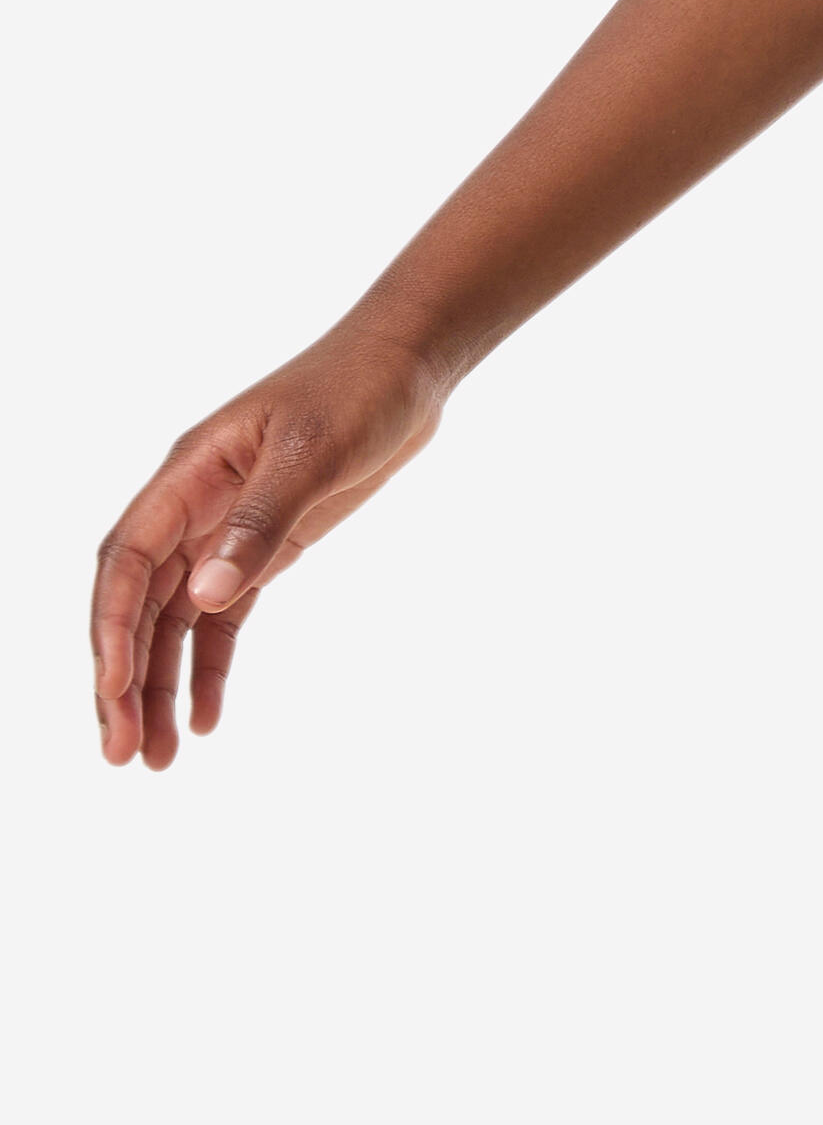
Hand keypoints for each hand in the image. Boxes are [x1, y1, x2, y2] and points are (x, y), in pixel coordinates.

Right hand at [91, 327, 446, 766]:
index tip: (113, 692)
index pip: (127, 562)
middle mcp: (194, 505)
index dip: (111, 629)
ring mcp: (225, 527)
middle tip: (124, 753)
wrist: (409, 365)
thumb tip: (205, 594)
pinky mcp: (263, 544)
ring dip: (160, 686)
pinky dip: (209, 665)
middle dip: (123, 679)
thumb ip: (262, 521)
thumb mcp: (314, 451)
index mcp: (189, 474)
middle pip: (138, 604)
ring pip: (174, 620)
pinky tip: (208, 717)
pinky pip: (221, 616)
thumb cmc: (359, 389)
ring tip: (159, 759)